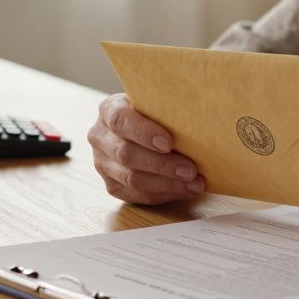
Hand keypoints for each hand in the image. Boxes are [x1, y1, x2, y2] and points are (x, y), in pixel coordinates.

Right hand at [88, 93, 205, 204]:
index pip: (121, 120)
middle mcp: (100, 137)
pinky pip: (137, 195)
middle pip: (127, 154)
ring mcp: (102, 163)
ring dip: (167, 183)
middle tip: (190, 170)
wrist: (144, 129)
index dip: (144, 132)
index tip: (169, 143)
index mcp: (109, 110)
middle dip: (162, 164)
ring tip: (194, 183)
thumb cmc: (156, 114)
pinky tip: (184, 190)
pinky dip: (164, 194)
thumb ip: (166, 109)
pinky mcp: (112, 185)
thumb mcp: (157, 104)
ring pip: (132, 179)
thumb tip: (198, 120)